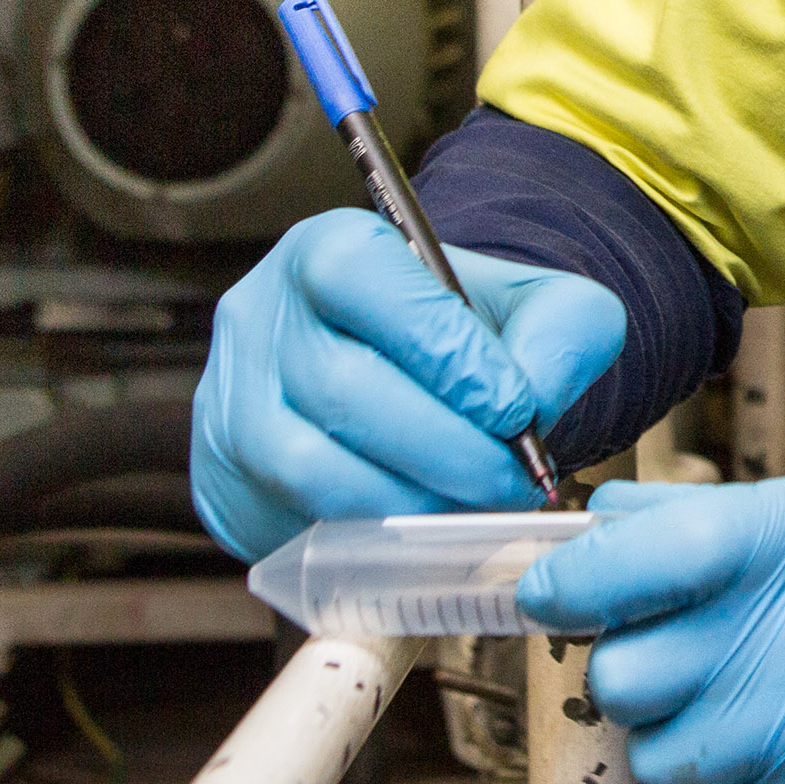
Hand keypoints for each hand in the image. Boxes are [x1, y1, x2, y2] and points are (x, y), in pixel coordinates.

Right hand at [192, 208, 624, 558]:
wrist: (405, 383)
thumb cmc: (463, 339)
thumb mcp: (535, 305)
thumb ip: (561, 332)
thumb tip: (533, 397)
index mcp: (326, 249)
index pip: (366, 280)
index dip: (445, 350)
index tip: (515, 409)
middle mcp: (261, 317)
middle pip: (342, 387)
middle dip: (445, 446)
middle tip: (512, 478)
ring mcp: (228, 401)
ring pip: (310, 465)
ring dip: (409, 499)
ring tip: (474, 503)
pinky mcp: (223, 478)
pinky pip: (292, 518)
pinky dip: (371, 534)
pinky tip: (427, 523)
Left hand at [518, 474, 784, 783]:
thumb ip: (728, 519)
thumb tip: (605, 518)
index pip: (646, 556)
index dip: (576, 580)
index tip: (549, 589)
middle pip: (630, 673)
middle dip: (637, 666)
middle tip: (680, 653)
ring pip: (664, 758)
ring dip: (687, 735)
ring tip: (752, 704)